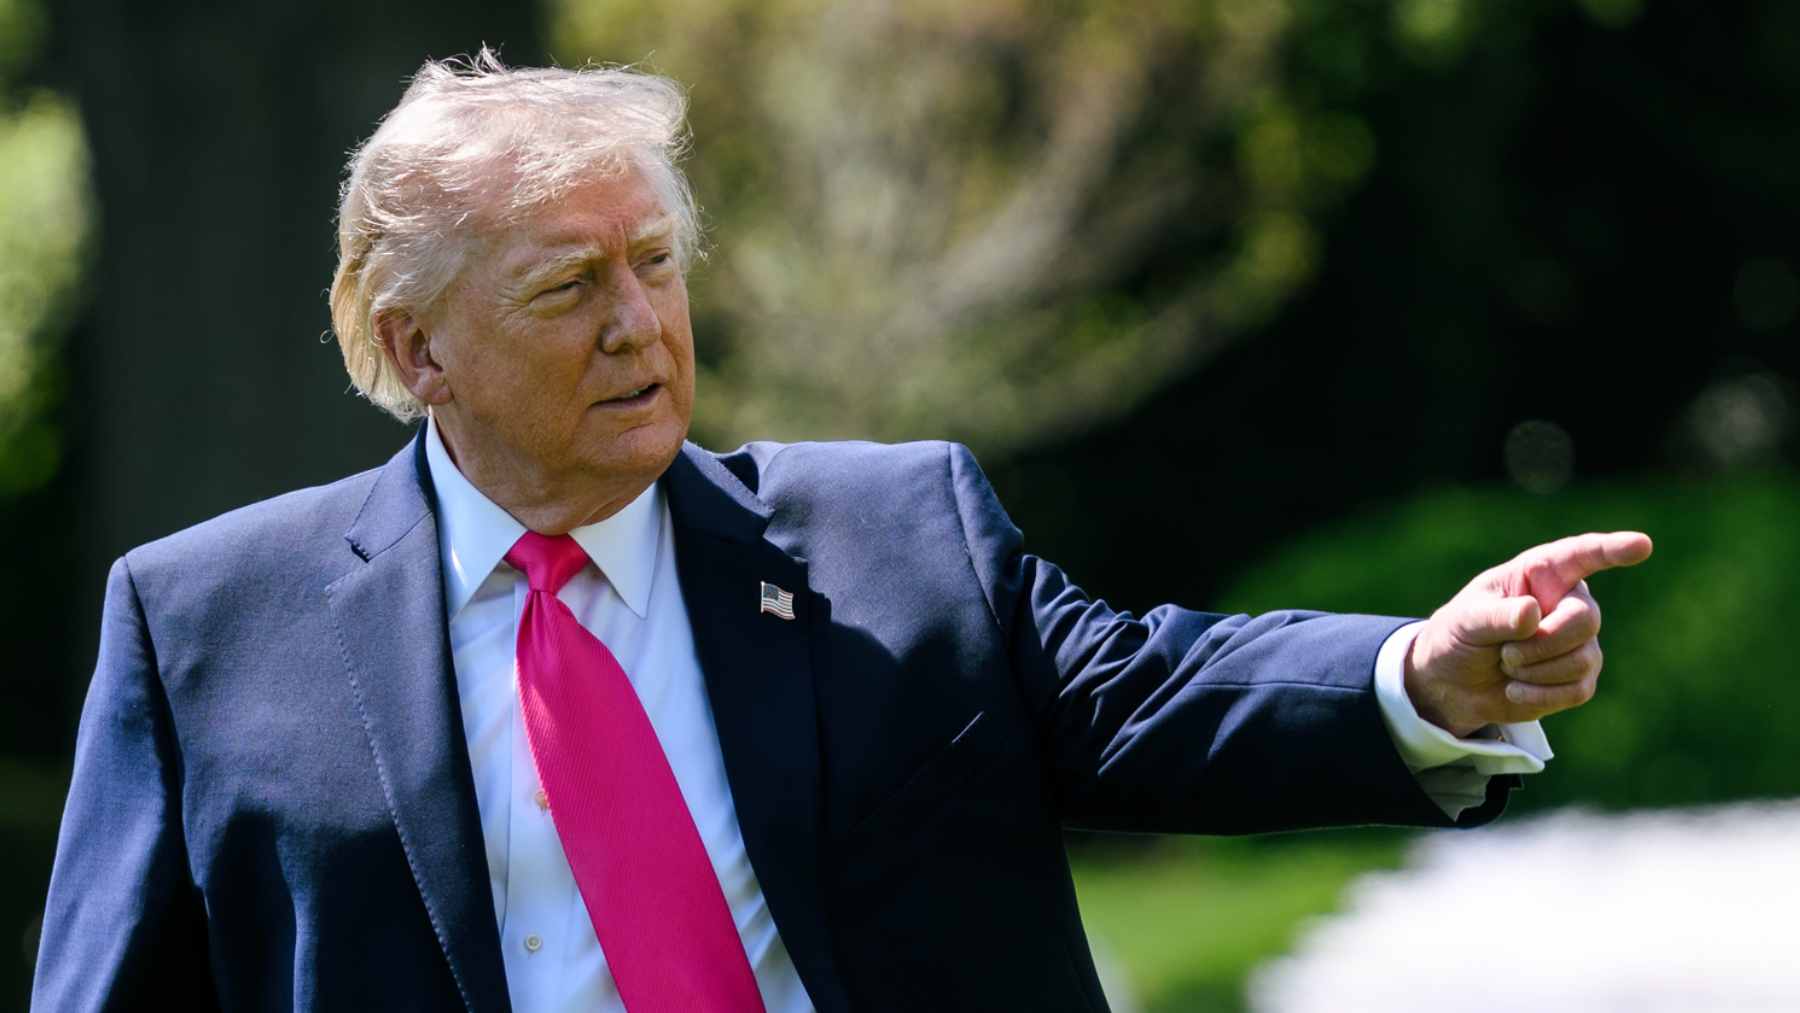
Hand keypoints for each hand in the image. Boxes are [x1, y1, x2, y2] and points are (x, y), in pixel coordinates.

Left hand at [1404, 531, 1652, 737]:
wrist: (1453, 683)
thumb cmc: (1459, 636)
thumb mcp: (1464, 620)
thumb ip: (1496, 616)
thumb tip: (1533, 612)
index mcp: (1540, 573)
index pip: (1581, 556)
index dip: (1612, 550)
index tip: (1640, 545)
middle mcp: (1568, 602)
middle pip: (1586, 620)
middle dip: (1543, 642)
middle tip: (1505, 652)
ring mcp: (1579, 641)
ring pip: (1582, 658)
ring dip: (1534, 670)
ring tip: (1507, 665)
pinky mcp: (1579, 678)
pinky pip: (1577, 689)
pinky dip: (1540, 694)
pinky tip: (1515, 688)